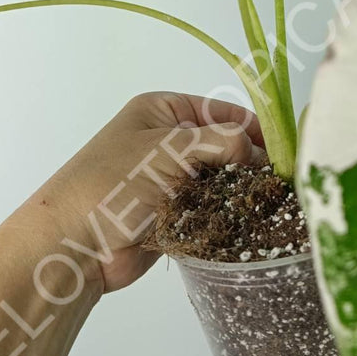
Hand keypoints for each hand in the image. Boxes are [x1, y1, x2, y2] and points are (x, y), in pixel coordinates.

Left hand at [24, 92, 264, 293]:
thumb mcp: (167, 149)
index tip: (284, 147)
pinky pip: (211, 209)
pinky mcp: (175, 216)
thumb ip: (219, 142)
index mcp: (162, 111)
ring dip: (241, 190)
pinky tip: (252, 220)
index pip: (220, 111)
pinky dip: (229, 213)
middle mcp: (168, 142)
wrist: (72, 245)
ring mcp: (171, 181)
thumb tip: (258, 150)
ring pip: (221, 180)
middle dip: (251, 161)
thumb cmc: (112, 184)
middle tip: (283, 180)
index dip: (253, 126)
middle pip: (224, 146)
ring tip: (272, 202)